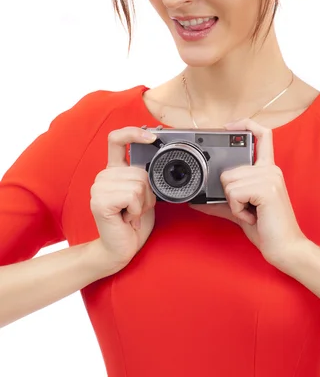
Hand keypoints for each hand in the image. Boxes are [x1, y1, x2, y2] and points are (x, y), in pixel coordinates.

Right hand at [89, 127, 156, 275]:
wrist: (121, 249)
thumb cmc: (134, 221)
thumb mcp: (144, 193)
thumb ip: (145, 175)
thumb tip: (160, 155)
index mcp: (114, 169)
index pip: (117, 138)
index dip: (134, 132)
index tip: (152, 137)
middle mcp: (103, 175)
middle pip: (139, 171)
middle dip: (148, 193)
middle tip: (137, 208)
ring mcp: (98, 188)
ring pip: (138, 184)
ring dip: (142, 204)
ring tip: (131, 214)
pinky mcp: (100, 201)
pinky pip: (132, 196)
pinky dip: (137, 211)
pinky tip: (127, 219)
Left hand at [189, 118, 306, 270]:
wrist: (286, 249)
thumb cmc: (266, 229)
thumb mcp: (240, 211)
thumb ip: (221, 202)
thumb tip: (196, 202)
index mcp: (267, 169)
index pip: (262, 134)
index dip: (245, 124)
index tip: (228, 127)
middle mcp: (270, 169)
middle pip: (229, 170)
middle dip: (229, 193)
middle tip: (248, 208)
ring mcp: (269, 177)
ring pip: (228, 182)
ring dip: (234, 204)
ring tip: (252, 212)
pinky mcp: (266, 188)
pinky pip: (234, 193)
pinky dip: (238, 209)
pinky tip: (253, 216)